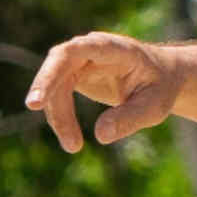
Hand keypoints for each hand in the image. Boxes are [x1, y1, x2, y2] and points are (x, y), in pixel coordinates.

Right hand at [26, 31, 185, 152]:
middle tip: (34, 106)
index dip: (58, 66)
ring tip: (73, 147)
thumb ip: (130, 118)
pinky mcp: (73, 75)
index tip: (42, 92)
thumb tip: (100, 136)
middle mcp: (92, 49)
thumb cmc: (160, 87)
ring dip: (58, 116)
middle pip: (59, 61)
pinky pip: (58, 95)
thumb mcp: (155, 106)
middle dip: (45, 85)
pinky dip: (61, 118)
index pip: (80, 48)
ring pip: (55, 83)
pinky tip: (72, 141)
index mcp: (114, 48)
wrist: (162, 77)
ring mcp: (79, 61)